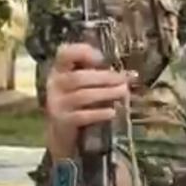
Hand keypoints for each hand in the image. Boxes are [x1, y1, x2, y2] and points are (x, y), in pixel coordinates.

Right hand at [46, 42, 129, 157]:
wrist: (61, 132)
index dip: (82, 52)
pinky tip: (112, 112)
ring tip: (123, 93)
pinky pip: (82, 116)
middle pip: (78, 77)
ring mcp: (56, 103)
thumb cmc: (78, 101)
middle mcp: (55, 84)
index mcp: (60, 69)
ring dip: (106, 93)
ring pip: (82, 96)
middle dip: (104, 78)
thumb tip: (130, 74)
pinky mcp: (62, 121)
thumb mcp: (84, 84)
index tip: (101, 58)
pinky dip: (99, 113)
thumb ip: (99, 73)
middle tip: (124, 81)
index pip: (64, 53)